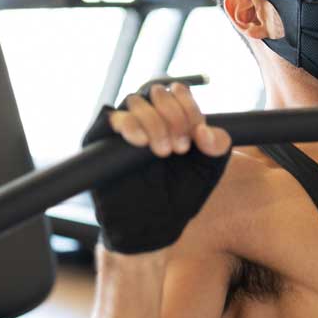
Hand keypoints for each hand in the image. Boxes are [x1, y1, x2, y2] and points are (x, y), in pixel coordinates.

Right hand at [83, 81, 231, 254]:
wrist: (152, 225)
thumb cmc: (178, 195)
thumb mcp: (207, 171)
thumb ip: (216, 148)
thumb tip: (206, 131)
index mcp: (172, 118)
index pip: (177, 92)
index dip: (188, 106)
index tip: (196, 132)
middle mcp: (146, 118)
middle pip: (156, 92)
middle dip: (172, 115)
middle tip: (180, 147)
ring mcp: (123, 129)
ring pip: (134, 102)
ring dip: (153, 122)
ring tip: (163, 151)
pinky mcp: (101, 142)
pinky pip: (109, 119)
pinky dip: (128, 125)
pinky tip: (141, 142)